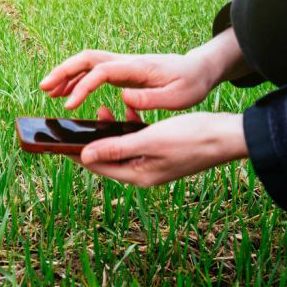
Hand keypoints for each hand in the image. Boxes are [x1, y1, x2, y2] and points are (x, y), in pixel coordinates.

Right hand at [39, 29, 250, 111]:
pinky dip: (78, 81)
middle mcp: (126, 62)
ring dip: (67, 75)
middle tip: (43, 88)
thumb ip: (151, 99)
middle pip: (87, 59)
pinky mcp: (123, 73)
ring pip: (88, 64)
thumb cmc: (191, 84)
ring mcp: (123, 66)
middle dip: (63, 71)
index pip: (101, 72)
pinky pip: (95, 73)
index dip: (82, 87)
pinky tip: (69, 95)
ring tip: (48, 92)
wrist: (199, 69)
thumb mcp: (178, 97)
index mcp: (137, 67)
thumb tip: (123, 98)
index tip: (69, 106)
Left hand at [72, 109, 247, 187]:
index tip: (58, 141)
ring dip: (109, 131)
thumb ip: (115, 148)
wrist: (227, 135)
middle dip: (90, 141)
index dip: (76, 152)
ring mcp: (152, 162)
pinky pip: (136, 140)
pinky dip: (128, 127)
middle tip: (75, 124)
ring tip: (101, 112)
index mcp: (138, 175)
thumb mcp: (149, 140)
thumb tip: (84, 155)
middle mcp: (142, 172)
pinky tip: (126, 111)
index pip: (97, 165)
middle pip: (106, 157)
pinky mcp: (160, 150)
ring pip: (120, 147)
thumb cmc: (191, 137)